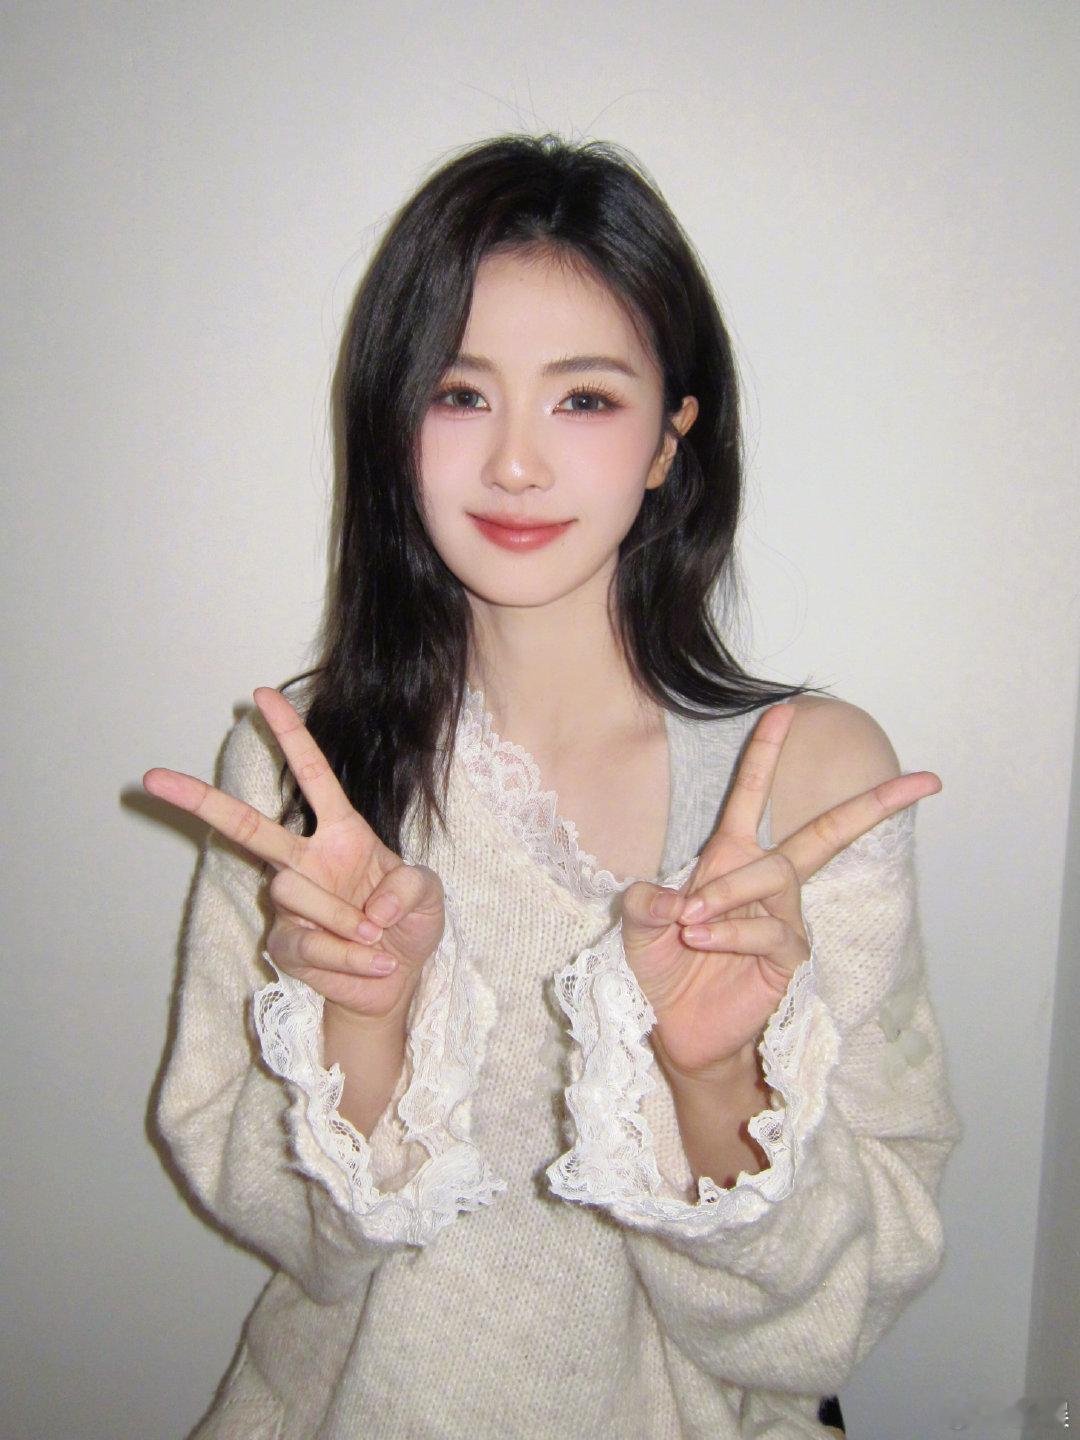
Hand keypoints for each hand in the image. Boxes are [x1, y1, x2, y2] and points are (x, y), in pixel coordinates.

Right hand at [143, 687, 444, 1024]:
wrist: (400, 978)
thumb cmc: (408, 924)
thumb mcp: (427, 894)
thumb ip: (409, 888)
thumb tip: (370, 911)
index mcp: (341, 833)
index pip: (312, 775)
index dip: (290, 735)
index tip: (263, 694)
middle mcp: (306, 861)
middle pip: (246, 825)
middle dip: (200, 801)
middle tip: (153, 777)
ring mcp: (291, 904)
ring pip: (291, 890)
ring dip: (342, 916)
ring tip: (374, 935)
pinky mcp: (287, 944)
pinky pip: (309, 944)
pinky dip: (349, 957)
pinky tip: (375, 961)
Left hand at [621, 703, 940, 1082]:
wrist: (678, 1030)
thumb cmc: (666, 969)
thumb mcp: (640, 929)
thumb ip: (645, 904)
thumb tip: (670, 898)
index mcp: (730, 858)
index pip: (752, 797)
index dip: (766, 754)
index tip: (786, 710)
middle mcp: (766, 881)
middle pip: (826, 833)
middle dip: (873, 805)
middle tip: (922, 782)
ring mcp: (785, 919)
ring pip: (776, 877)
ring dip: (731, 892)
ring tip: (690, 921)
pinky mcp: (790, 958)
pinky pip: (770, 929)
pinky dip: (733, 930)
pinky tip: (704, 939)